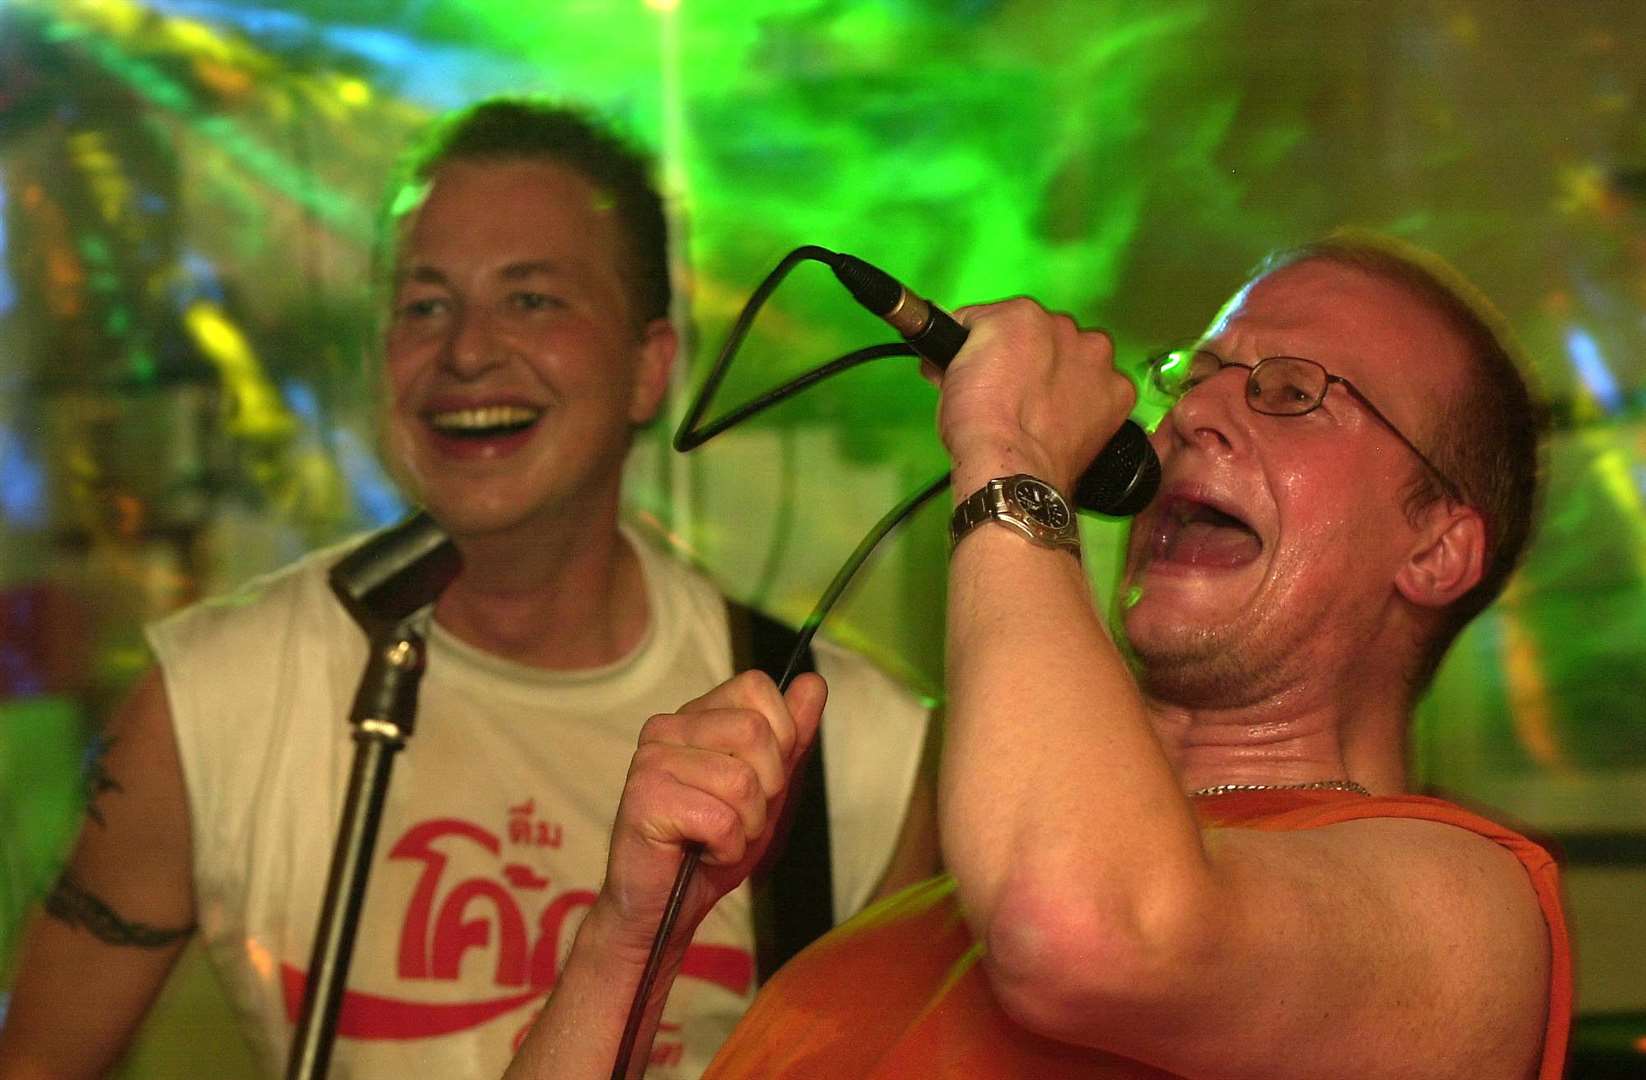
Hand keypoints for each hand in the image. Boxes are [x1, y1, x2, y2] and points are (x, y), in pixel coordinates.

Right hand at [593, 670, 827, 958]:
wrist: (665, 908)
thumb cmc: (712, 846)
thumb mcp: (767, 788)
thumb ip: (791, 736)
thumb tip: (813, 682)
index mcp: (695, 716)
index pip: (756, 686)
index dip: (779, 737)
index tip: (759, 779)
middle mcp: (667, 727)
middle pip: (755, 731)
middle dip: (766, 789)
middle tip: (736, 818)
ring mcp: (651, 760)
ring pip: (742, 780)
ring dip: (746, 826)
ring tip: (717, 839)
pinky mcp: (645, 799)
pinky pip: (721, 819)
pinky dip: (726, 848)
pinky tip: (702, 853)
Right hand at [929, 298, 1136, 496]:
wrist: (1009, 465)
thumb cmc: (978, 424)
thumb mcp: (949, 375)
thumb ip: (964, 353)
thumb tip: (962, 357)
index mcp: (1020, 314)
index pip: (1002, 319)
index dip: (990, 346)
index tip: (987, 366)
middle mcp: (1064, 327)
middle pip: (1045, 336)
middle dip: (1031, 358)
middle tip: (1013, 392)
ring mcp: (1095, 359)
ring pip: (1079, 357)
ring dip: (1066, 374)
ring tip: (1044, 409)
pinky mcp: (1117, 392)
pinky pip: (1105, 388)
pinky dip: (1091, 401)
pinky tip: (1070, 421)